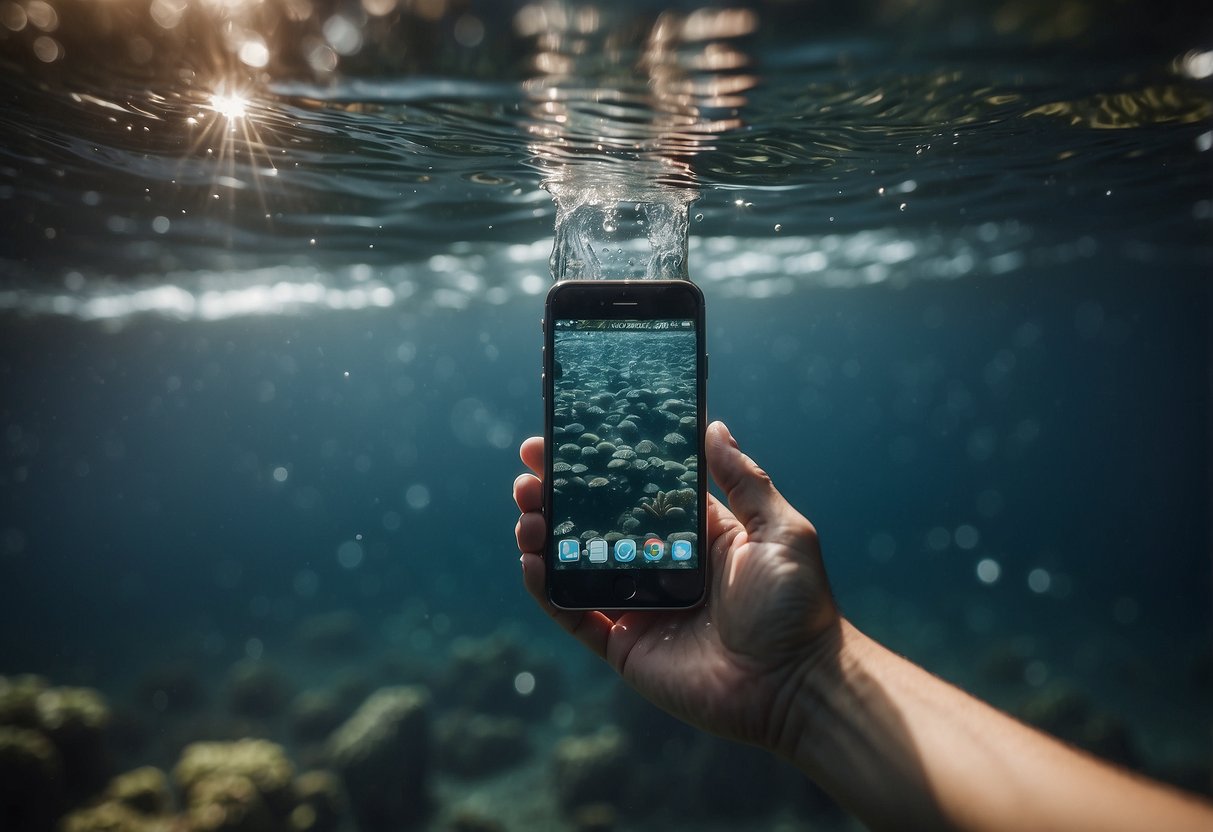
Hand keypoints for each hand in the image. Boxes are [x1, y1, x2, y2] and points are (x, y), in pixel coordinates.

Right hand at [513, 420, 840, 753]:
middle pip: (594, 523)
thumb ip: (743, 478)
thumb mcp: (779, 529)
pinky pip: (573, 614)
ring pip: (574, 566)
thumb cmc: (796, 605)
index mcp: (692, 534)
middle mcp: (659, 566)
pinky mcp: (624, 646)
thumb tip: (714, 425)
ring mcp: (638, 607)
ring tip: (526, 511)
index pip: (634, 490)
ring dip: (543, 536)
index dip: (599, 466)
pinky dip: (546, 590)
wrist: (795, 684)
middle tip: (528, 473)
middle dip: (556, 495)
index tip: (563, 438)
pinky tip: (532, 560)